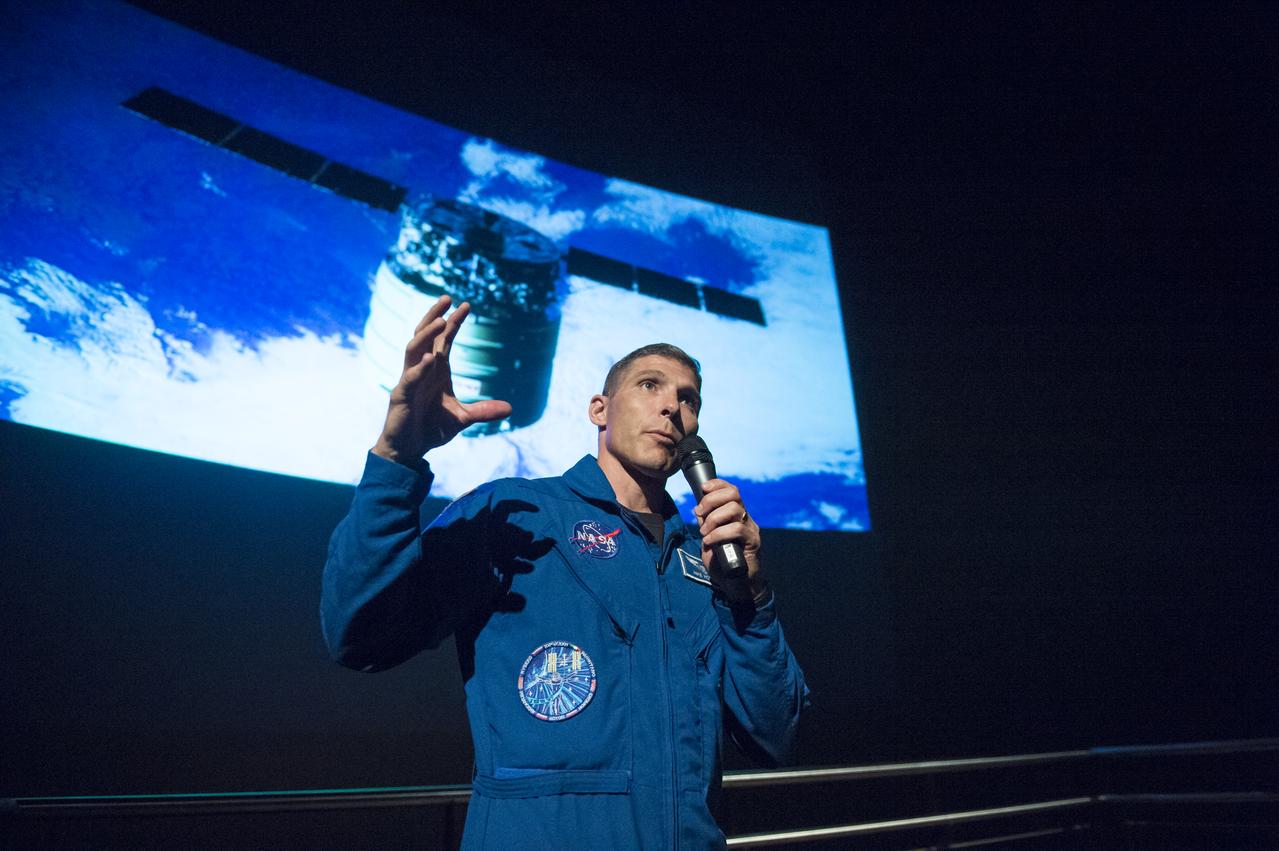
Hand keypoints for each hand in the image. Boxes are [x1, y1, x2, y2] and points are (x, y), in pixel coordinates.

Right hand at [372, 295, 511, 464]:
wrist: (409, 450)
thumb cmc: (431, 429)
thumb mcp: (462, 419)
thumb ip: (483, 411)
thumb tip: (511, 408)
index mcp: (436, 371)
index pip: (444, 340)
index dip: (454, 322)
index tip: (466, 305)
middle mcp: (421, 370)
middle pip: (424, 335)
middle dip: (434, 315)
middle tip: (447, 297)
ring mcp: (409, 381)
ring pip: (413, 349)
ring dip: (426, 334)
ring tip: (441, 320)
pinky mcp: (400, 397)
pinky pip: (409, 378)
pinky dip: (420, 368)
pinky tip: (431, 359)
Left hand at [693, 478, 766, 602]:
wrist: (737, 586)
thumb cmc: (723, 563)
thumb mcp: (710, 539)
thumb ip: (707, 524)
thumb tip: (698, 507)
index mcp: (737, 515)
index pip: (732, 490)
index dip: (718, 484)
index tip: (703, 488)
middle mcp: (747, 519)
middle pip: (733, 494)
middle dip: (711, 500)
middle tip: (699, 513)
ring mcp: (751, 530)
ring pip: (734, 509)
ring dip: (713, 519)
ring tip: (704, 533)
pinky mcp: (753, 542)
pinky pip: (736, 529)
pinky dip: (718, 533)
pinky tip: (709, 542)